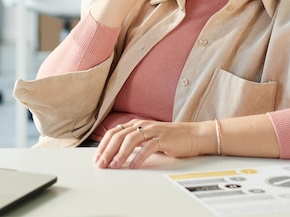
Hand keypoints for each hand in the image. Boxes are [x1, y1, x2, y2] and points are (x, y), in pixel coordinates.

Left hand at [93, 119, 212, 168]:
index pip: (113, 133)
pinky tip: (133, 165)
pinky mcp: (163, 138)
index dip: (103, 145)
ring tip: (114, 165)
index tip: (97, 158)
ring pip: (131, 140)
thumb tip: (114, 154)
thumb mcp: (146, 139)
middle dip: (108, 151)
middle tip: (102, 163)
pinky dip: (138, 157)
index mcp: (136, 124)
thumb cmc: (169, 138)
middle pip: (119, 136)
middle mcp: (142, 125)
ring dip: (120, 154)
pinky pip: (148, 147)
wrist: (192, 135)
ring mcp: (152, 130)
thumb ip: (132, 143)